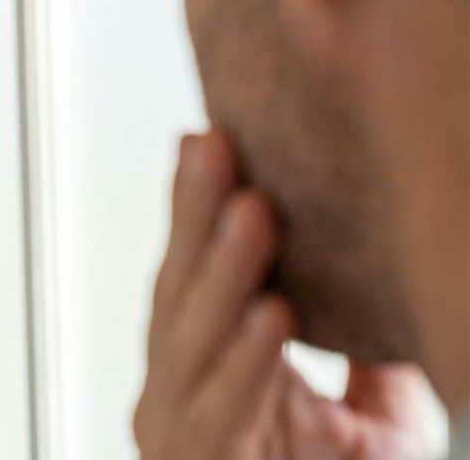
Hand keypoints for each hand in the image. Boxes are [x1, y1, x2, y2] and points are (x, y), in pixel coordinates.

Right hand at [134, 132, 431, 458]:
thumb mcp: (370, 423)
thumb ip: (368, 359)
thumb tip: (395, 278)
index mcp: (199, 370)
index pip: (190, 274)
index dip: (194, 208)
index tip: (208, 136)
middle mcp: (170, 396)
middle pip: (175, 293)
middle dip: (195, 219)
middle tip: (217, 149)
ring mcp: (174, 438)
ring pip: (187, 344)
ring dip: (221, 276)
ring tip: (253, 215)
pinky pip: (218, 416)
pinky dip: (245, 364)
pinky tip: (269, 316)